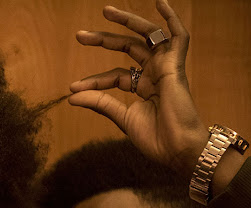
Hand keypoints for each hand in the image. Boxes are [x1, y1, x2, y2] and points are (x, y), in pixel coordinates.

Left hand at [68, 0, 210, 179]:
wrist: (177, 149)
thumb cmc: (155, 138)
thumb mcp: (121, 117)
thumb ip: (99, 103)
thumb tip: (71, 96)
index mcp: (143, 88)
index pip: (115, 75)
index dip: (93, 80)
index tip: (73, 87)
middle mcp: (154, 74)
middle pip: (128, 48)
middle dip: (103, 40)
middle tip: (80, 35)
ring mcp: (165, 68)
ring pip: (147, 36)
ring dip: (128, 21)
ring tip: (106, 11)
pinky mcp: (176, 66)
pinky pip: (179, 37)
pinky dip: (171, 19)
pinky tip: (160, 2)